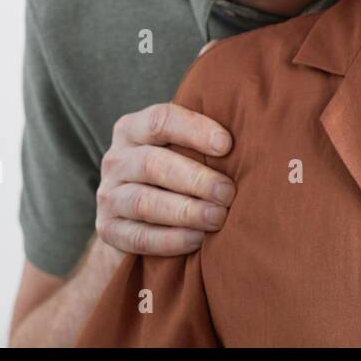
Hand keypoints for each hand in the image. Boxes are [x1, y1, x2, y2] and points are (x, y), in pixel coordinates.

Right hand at [95, 102, 235, 255]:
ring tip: (218, 218)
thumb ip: (202, 138)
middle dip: (195, 179)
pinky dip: (170, 239)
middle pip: (152, 164)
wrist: (136, 214)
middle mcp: (115, 159)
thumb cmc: (174, 169)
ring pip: (143, 202)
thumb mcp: (180, 146)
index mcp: (133, 129)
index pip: (160, 120)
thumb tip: (252, 134)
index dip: (194, 130)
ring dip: (185, 211)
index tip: (226, 144)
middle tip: (228, 193)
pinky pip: (138, 237)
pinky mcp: (108, 229)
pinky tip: (198, 240)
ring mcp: (108, 196)